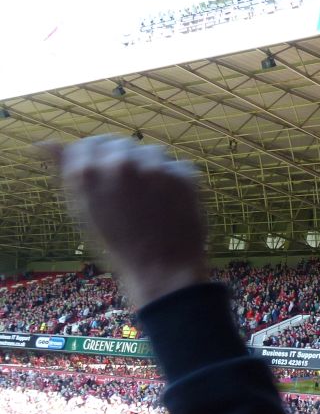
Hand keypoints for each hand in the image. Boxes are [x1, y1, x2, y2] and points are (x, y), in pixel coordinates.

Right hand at [48, 136, 208, 307]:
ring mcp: (153, 168)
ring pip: (151, 152)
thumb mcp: (82, 210)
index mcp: (86, 173)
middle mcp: (118, 164)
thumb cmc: (118, 244)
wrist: (161, 270)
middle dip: (124, 162)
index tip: (107, 175)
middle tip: (132, 193)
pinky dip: (175, 181)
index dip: (98, 159)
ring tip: (152, 200)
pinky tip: (170, 204)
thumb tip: (43, 143)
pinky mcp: (182, 175)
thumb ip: (66, 172)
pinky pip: (178, 166)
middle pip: (120, 144)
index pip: (90, 143)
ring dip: (152, 168)